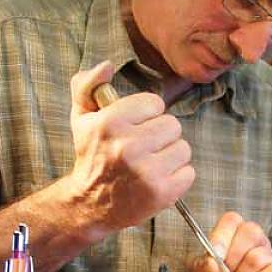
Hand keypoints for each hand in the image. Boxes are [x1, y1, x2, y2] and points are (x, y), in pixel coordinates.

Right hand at [66, 60, 194, 236]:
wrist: (90, 205)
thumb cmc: (91, 157)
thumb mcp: (82, 118)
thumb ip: (88, 85)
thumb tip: (107, 65)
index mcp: (110, 123)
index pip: (155, 103)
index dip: (147, 116)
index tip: (135, 128)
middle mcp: (128, 146)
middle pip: (173, 125)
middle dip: (161, 136)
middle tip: (144, 149)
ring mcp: (147, 171)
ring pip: (184, 148)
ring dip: (171, 156)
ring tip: (151, 165)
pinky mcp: (162, 192)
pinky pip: (189, 172)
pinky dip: (178, 177)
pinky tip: (158, 180)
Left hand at [189, 211, 271, 271]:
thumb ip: (203, 266)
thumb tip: (211, 265)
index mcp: (235, 233)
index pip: (232, 220)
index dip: (222, 237)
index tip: (214, 259)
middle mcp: (256, 240)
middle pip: (250, 233)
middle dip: (233, 259)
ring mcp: (271, 256)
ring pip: (259, 255)